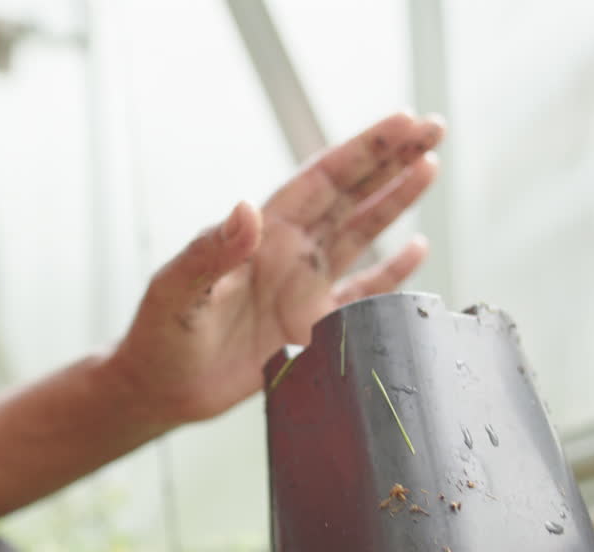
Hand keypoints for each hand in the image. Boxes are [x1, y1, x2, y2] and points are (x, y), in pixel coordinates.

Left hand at [112, 112, 444, 423]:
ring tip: (430, 167)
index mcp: (263, 234)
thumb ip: (212, 253)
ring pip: (362, 232)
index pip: (323, 178)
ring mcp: (303, 287)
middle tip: (433, 126)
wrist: (161, 389)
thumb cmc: (160, 335)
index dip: (364, 149)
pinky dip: (392, 273)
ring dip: (395, 201)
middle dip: (391, 159)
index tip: (403, 121)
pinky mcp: (313, 326)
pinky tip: (417, 249)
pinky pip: (363, 293)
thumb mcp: (178, 290)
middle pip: (351, 193)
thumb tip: (247, 210)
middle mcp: (289, 252)